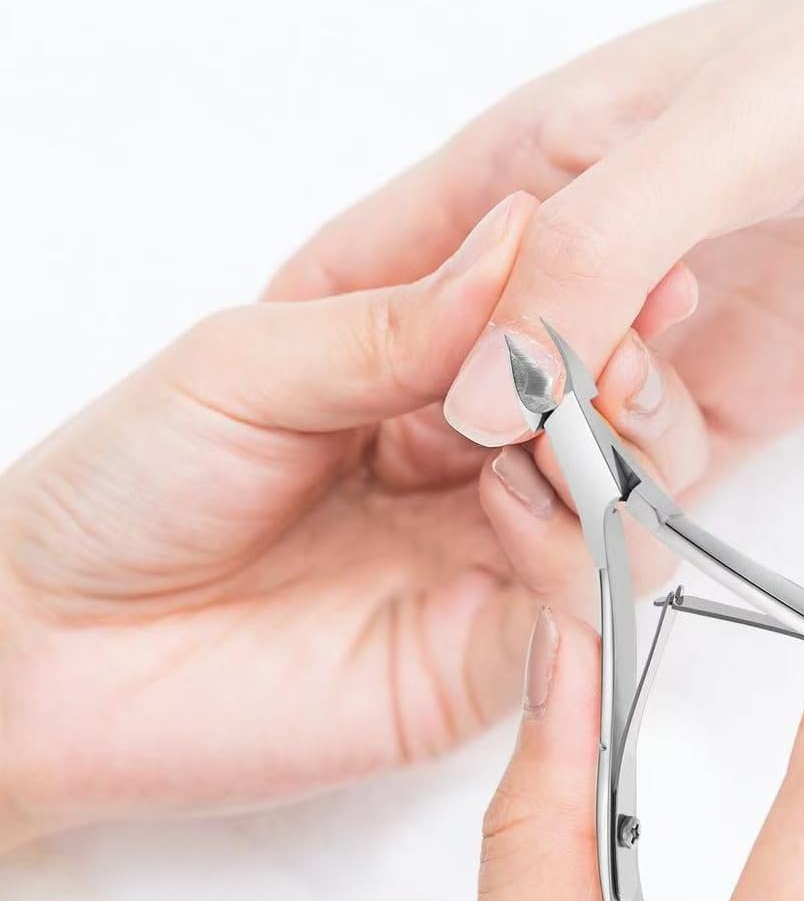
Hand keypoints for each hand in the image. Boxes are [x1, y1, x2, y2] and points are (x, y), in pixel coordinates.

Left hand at [0, 193, 709, 846]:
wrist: (50, 650)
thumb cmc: (124, 492)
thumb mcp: (247, 368)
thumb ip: (390, 321)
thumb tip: (519, 231)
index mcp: (424, 397)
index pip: (552, 347)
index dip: (606, 309)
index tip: (646, 269)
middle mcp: (472, 482)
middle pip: (614, 437)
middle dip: (632, 390)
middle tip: (619, 352)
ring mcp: (482, 574)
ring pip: (620, 525)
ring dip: (617, 466)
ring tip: (558, 428)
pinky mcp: (478, 668)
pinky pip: (575, 619)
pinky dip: (577, 559)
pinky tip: (520, 505)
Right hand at [270, 0, 803, 476]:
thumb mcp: (720, 132)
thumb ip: (587, 259)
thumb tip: (468, 401)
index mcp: (529, 169)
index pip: (367, 270)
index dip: (322, 361)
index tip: (309, 461)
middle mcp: (581, 258)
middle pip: (458, 384)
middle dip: (456, 453)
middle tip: (494, 497)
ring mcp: (659, 330)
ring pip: (561, 444)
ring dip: (566, 483)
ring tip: (605, 480)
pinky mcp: (740, 388)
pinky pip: (662, 475)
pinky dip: (647, 504)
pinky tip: (662, 497)